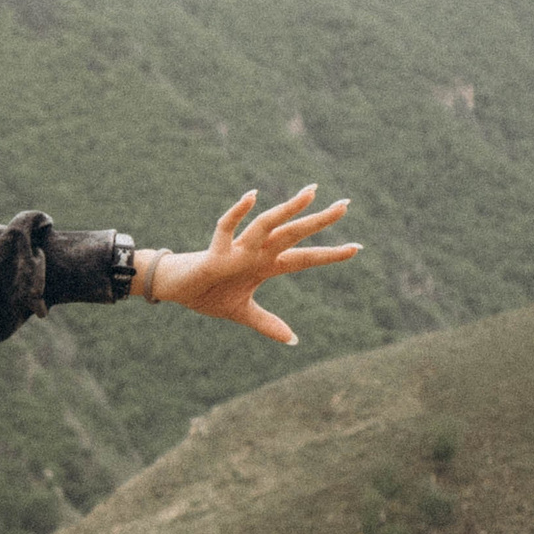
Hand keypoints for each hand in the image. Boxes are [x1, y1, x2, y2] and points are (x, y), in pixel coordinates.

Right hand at [151, 185, 359, 344]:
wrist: (176, 289)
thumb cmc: (207, 294)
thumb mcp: (242, 312)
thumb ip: (267, 323)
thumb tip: (293, 340)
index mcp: (266, 266)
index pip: (304, 258)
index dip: (330, 254)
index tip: (357, 248)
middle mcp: (257, 253)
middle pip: (293, 234)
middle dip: (319, 220)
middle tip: (345, 204)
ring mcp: (238, 251)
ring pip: (268, 226)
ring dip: (288, 210)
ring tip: (310, 193)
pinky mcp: (216, 253)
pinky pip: (227, 228)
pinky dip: (238, 213)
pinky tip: (252, 196)